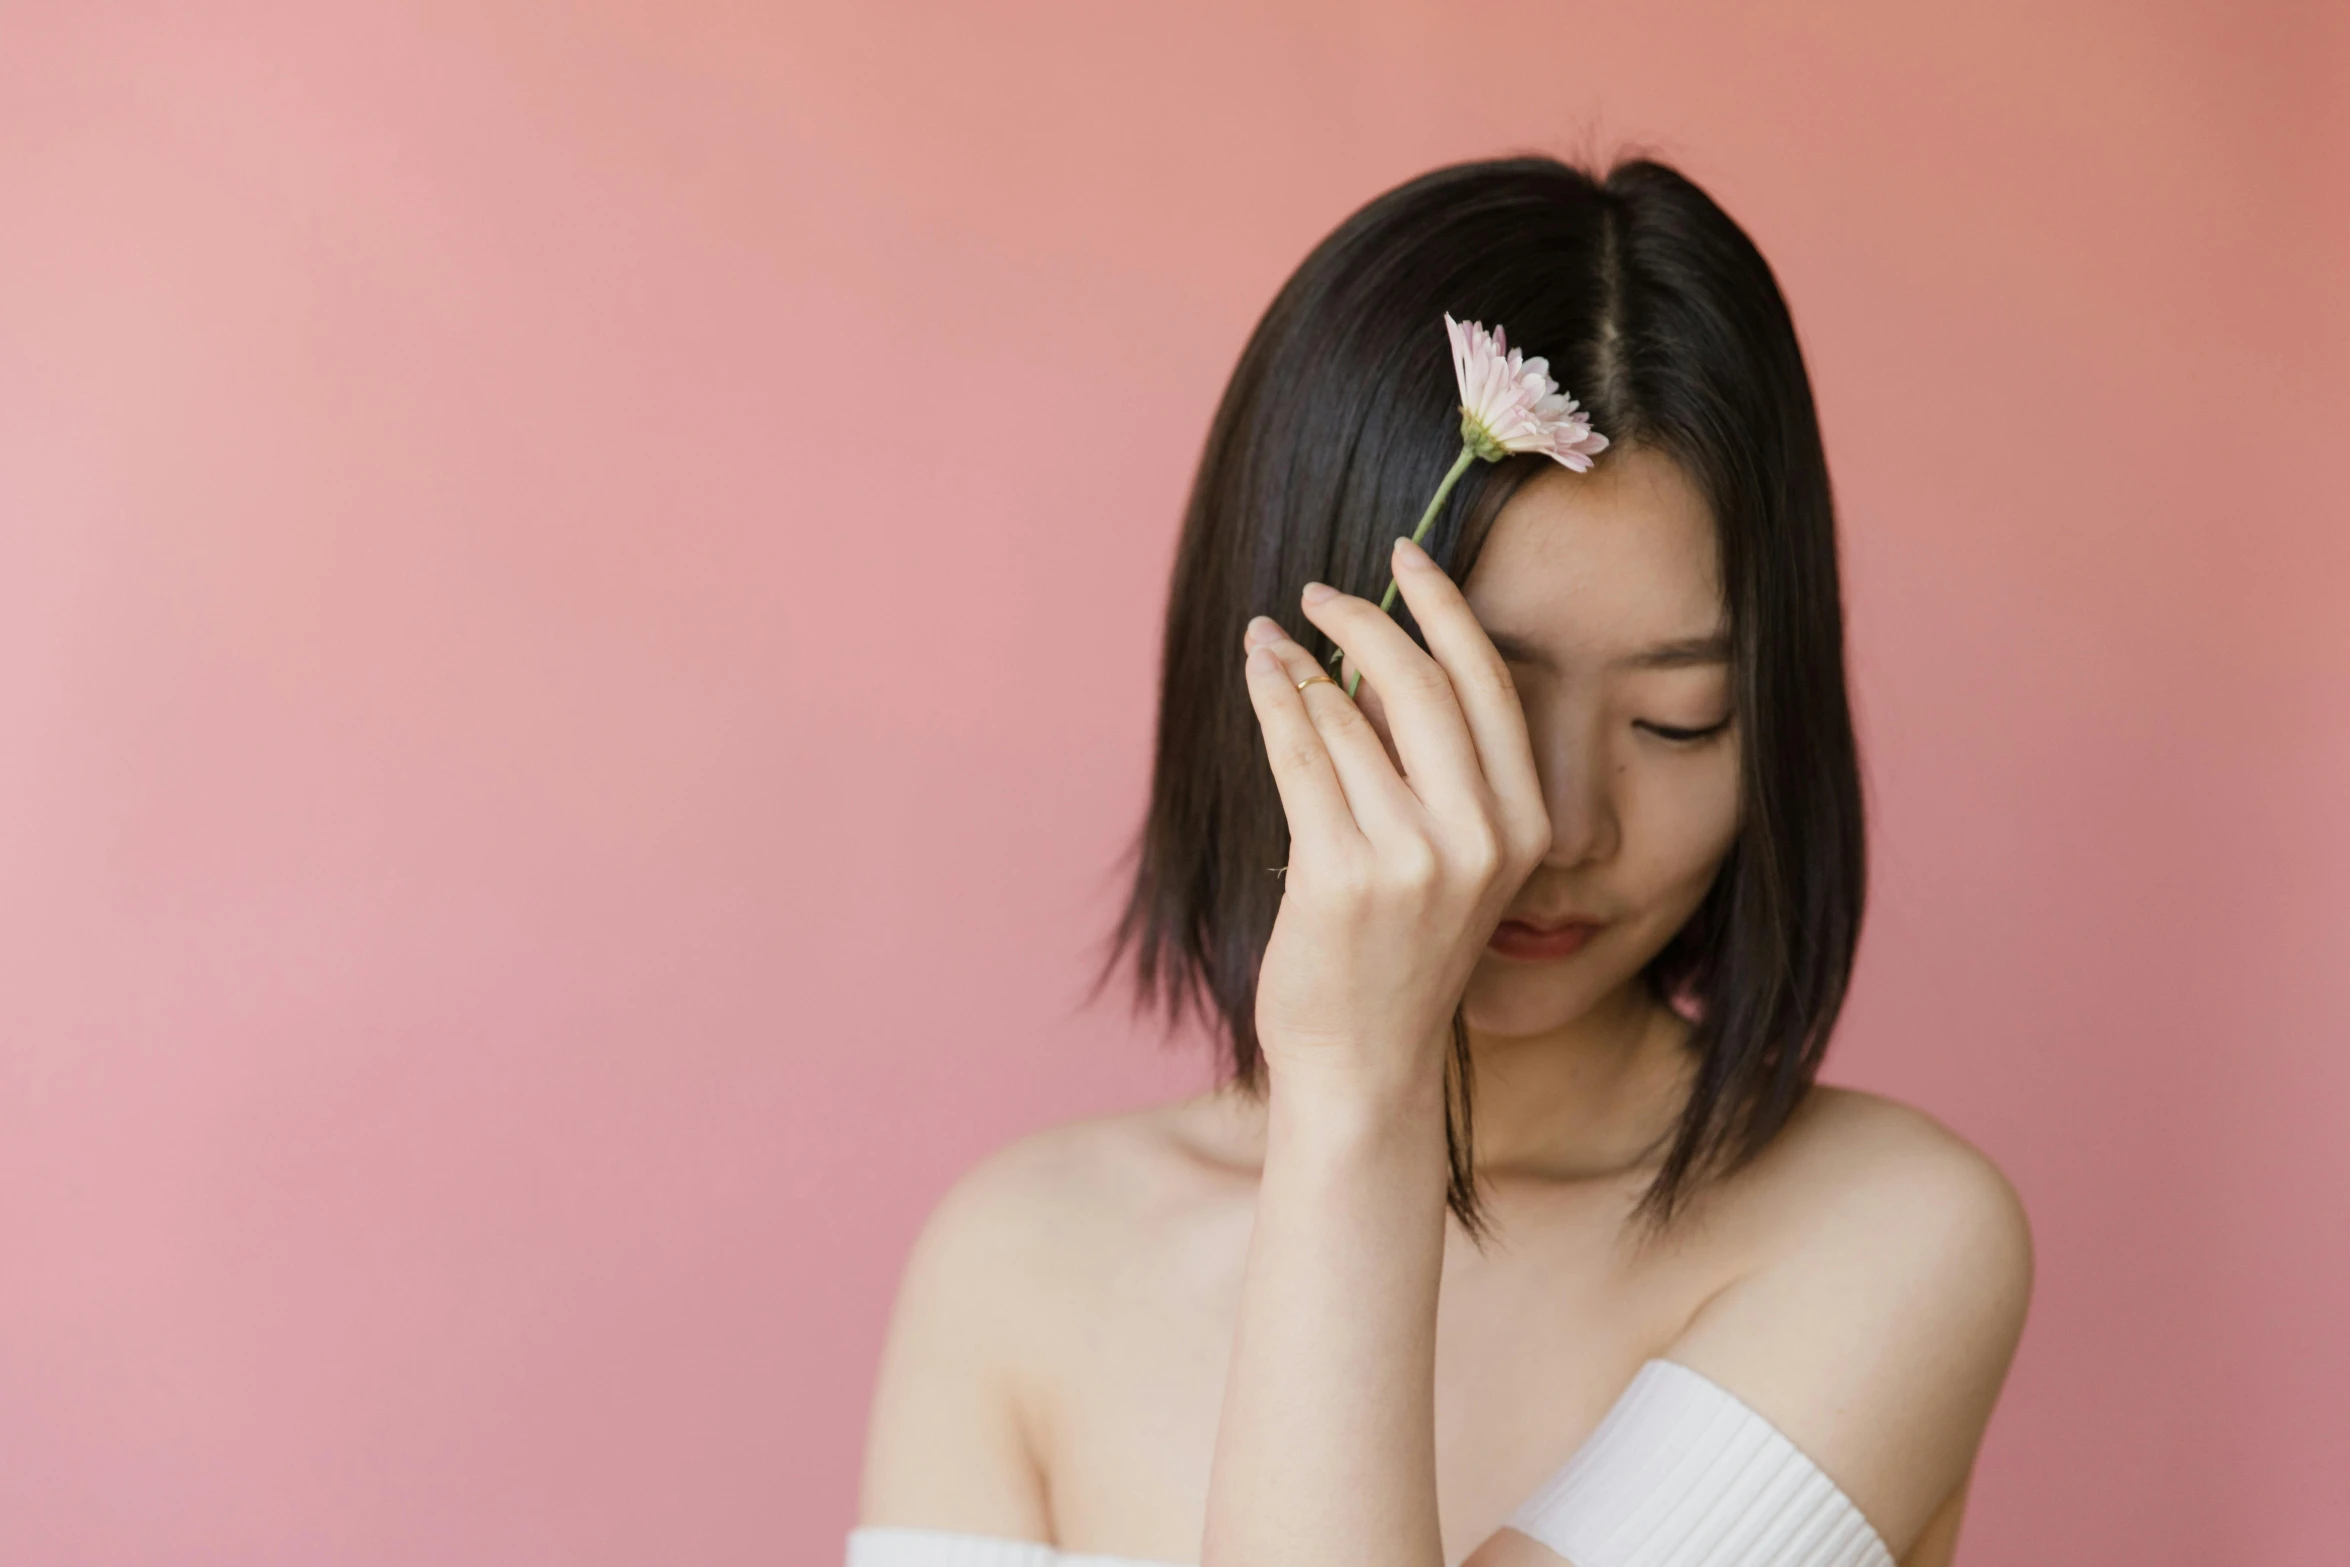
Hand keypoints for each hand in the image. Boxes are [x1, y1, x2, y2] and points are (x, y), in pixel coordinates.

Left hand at [1240, 534, 1553, 1111]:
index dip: (1445, 609)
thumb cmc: (1395, 957)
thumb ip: (1430, 771)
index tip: (1408, 557)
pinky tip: (1258, 671)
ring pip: (1347, 717)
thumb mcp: (1447, 863)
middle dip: (1365, 619)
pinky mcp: (1341, 875)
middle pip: (1420, 685)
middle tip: (1319, 592)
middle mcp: (1480, 838)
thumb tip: (1370, 659)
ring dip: (1299, 662)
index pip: (1489, 686)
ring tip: (1270, 639)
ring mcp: (1413, 858)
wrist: (1363, 1065)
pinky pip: (1299, 754)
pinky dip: (1273, 699)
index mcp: (1522, 827)